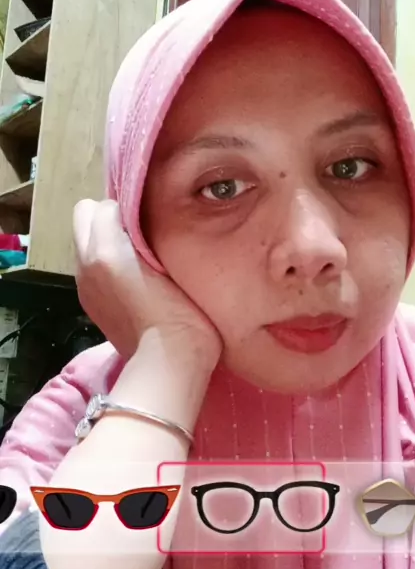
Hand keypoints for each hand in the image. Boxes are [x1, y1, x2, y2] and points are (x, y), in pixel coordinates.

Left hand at [73, 199, 221, 367]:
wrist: (167, 363)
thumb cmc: (177, 310)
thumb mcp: (165, 257)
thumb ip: (144, 227)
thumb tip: (135, 215)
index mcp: (102, 248)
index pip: (105, 204)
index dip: (129, 207)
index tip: (151, 218)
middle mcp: (84, 262)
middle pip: (85, 216)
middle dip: (109, 218)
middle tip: (141, 232)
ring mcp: (84, 285)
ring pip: (87, 241)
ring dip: (108, 241)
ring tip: (140, 254)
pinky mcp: (90, 304)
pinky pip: (90, 266)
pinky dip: (106, 264)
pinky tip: (134, 277)